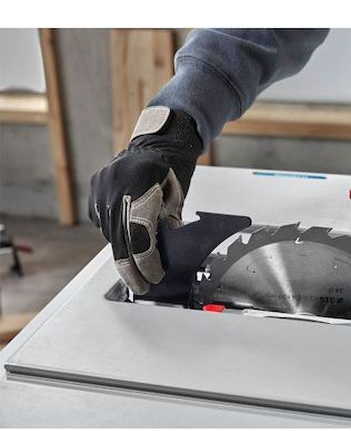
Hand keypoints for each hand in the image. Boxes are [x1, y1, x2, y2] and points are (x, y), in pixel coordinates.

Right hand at [89, 106, 202, 293]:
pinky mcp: (94, 190)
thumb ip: (168, 223)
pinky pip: (103, 222)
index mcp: (143, 183)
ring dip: (125, 251)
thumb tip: (159, 254)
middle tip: (141, 286)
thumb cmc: (173, 172)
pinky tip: (129, 235)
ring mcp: (101, 186)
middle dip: (132, 267)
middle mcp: (116, 184)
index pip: (140, 233)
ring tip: (140, 263)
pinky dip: (117, 233)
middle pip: (120, 238)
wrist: (156, 144)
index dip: (146, 260)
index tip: (153, 276)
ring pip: (111, 233)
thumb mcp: (177, 198)